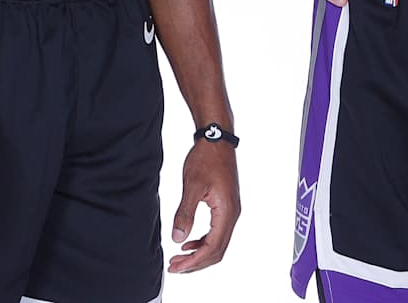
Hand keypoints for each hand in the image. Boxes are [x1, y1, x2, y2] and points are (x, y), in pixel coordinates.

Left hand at [167, 139, 240, 273]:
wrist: (217, 141)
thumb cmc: (207, 159)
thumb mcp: (192, 186)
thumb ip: (185, 214)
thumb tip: (177, 238)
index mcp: (226, 211)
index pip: (212, 247)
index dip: (194, 260)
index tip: (176, 266)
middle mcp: (232, 214)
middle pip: (217, 251)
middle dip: (196, 262)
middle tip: (175, 266)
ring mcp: (230, 211)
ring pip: (218, 243)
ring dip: (199, 254)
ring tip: (179, 258)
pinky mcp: (226, 207)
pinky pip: (217, 233)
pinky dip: (203, 242)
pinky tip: (188, 242)